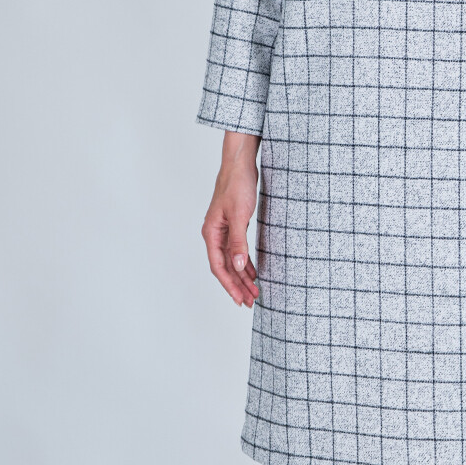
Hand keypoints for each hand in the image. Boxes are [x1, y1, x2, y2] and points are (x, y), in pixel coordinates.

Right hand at [202, 130, 261, 306]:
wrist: (240, 164)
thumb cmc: (236, 185)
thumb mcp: (239, 215)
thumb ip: (238, 242)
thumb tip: (239, 267)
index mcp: (211, 233)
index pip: (218, 267)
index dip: (229, 285)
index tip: (240, 299)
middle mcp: (215, 234)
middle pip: (225, 267)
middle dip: (238, 285)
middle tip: (251, 301)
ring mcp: (224, 231)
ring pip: (232, 260)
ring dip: (243, 276)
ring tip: (254, 291)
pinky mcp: (234, 226)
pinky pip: (238, 251)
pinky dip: (246, 263)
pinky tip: (253, 272)